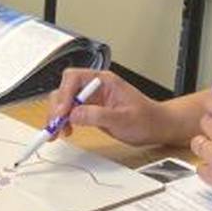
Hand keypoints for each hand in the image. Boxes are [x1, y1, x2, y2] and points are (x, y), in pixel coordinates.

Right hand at [46, 69, 168, 145]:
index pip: (75, 78)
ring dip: (58, 116)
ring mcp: (92, 99)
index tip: (62, 112)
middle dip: (57, 107)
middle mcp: (95, 87)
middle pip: (65, 89)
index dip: (65, 94)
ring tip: (58, 132)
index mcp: (104, 80)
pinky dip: (64, 122)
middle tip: (55, 125)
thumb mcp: (124, 119)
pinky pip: (70, 113)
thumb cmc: (147, 119)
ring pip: (65, 101)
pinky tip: (65, 131)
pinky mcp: (90, 110)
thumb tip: (75, 114)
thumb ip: (98, 115)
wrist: (157, 127)